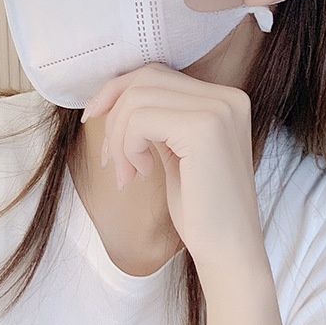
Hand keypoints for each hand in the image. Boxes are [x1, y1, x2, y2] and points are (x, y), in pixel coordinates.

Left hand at [80, 62, 269, 280]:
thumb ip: (159, 118)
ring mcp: (218, 109)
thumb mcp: (177, 150)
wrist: (229, 251)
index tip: (96, 120)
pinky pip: (140, 119)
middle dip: (114, 114)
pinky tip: (140, 174)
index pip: (156, 73)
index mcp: (225, 98)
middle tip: (112, 159)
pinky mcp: (203, 129)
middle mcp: (227, 96)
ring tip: (127, 174)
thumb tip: (113, 95)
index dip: (118, 93)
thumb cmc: (201, 209)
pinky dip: (128, 146)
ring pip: (137, 98)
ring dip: (119, 138)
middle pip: (145, 79)